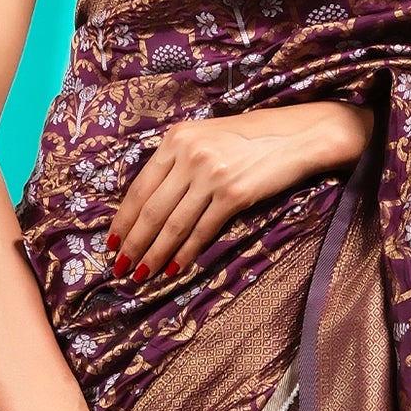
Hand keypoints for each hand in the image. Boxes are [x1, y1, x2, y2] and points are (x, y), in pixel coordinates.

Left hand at [110, 100, 371, 280]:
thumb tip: (150, 202)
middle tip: (120, 268)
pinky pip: (202, 231)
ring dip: (154, 254)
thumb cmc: (250, 139)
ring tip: (141, 274)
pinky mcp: (234, 194)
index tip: (112, 242)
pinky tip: (174, 268)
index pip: (139, 186)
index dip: (123, 219)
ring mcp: (212, 175)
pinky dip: (185, 253)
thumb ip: (177, 161)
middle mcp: (189, 154)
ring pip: (173, 224)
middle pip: (151, 209)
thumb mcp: (205, 137)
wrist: (297, 136)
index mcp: (176, 138)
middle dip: (133, 244)